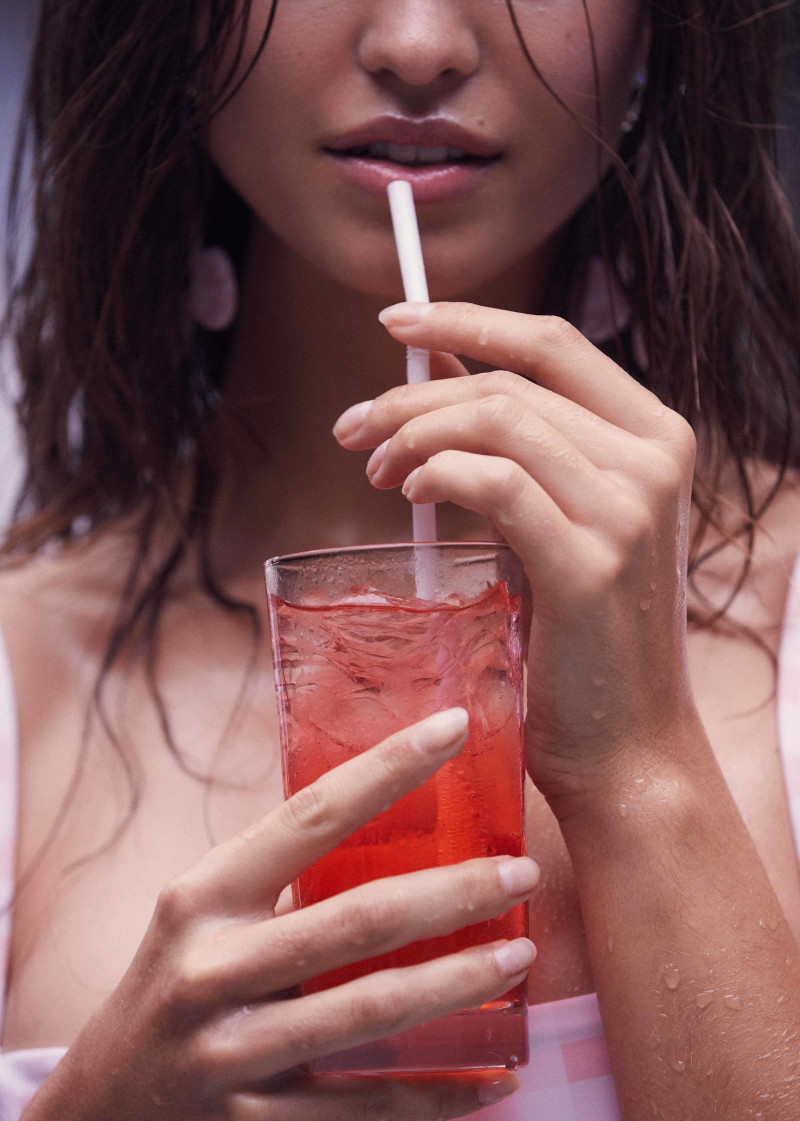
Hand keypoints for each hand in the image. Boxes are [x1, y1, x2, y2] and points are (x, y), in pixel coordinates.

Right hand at [0, 709, 538, 1120]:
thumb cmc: (168, 996)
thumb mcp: (200, 923)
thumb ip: (274, 882)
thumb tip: (385, 820)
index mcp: (203, 898)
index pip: (309, 817)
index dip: (388, 768)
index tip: (454, 728)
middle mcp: (211, 968)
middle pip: (357, 919)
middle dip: (454, 891)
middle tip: (523, 870)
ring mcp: (230, 1053)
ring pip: (370, 1012)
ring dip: (459, 982)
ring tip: (522, 956)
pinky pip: (367, 1104)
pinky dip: (440, 1093)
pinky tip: (498, 1077)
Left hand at [333, 301, 699, 820]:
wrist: (625, 743)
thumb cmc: (580, 634)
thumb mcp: (554, 517)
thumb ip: (512, 444)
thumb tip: (435, 368)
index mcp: (655, 437)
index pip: (553, 343)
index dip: (468, 318)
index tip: (394, 319)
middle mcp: (655, 461)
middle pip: (512, 381)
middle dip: (413, 391)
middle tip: (352, 427)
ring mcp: (630, 510)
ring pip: (499, 420)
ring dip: (415, 432)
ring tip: (373, 469)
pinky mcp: (592, 564)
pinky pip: (497, 483)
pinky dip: (439, 474)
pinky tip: (410, 492)